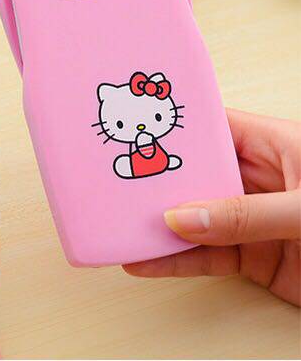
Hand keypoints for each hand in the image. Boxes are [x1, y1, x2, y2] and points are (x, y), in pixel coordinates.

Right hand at [123, 109, 300, 305]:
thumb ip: (247, 214)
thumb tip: (184, 217)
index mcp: (274, 144)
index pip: (212, 127)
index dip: (174, 126)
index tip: (135, 128)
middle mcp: (257, 179)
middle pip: (194, 174)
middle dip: (156, 180)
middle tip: (114, 183)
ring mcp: (251, 219)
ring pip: (192, 219)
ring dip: (156, 225)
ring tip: (119, 227)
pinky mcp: (252, 257)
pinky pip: (204, 256)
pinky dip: (175, 261)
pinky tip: (147, 262)